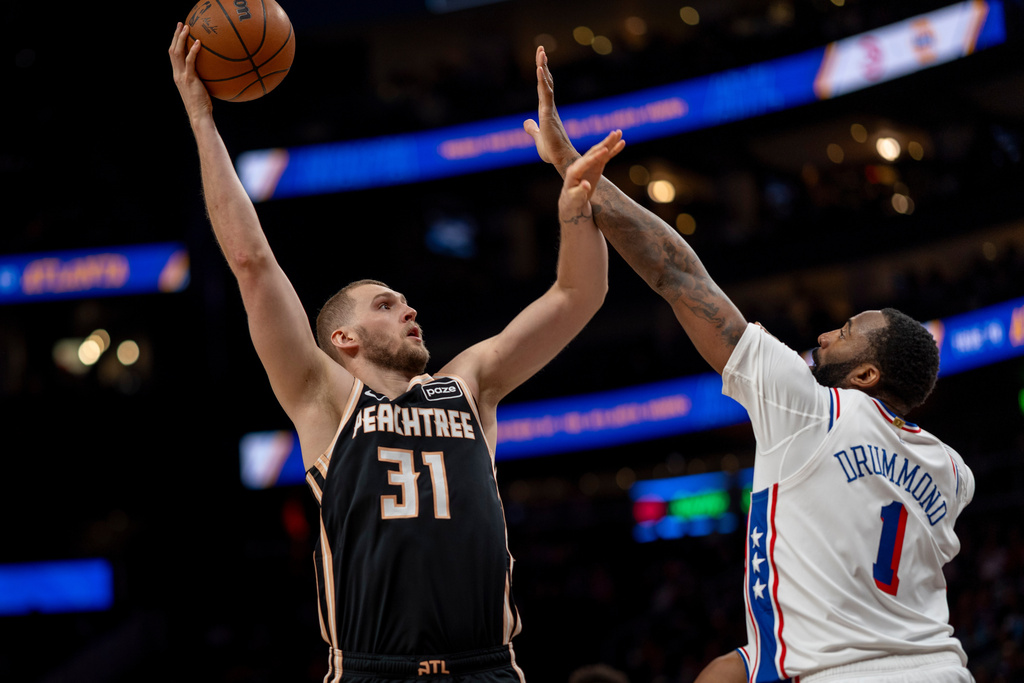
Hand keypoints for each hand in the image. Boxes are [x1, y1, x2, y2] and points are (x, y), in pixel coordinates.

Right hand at [168, 22, 211, 121]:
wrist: (199, 115)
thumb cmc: (203, 105)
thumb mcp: (200, 88)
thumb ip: (201, 78)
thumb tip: (214, 70)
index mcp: (178, 75)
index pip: (173, 55)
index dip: (175, 42)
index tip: (180, 31)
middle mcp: (177, 74)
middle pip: (172, 50)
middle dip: (176, 35)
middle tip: (181, 23)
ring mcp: (182, 76)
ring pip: (177, 53)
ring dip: (181, 39)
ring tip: (187, 27)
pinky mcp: (189, 79)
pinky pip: (190, 62)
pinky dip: (193, 51)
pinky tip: (199, 43)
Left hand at [523, 46, 579, 174]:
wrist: (561, 160)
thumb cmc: (552, 151)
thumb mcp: (538, 137)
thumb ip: (532, 129)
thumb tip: (526, 122)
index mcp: (546, 110)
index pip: (543, 88)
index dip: (542, 74)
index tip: (541, 60)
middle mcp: (549, 107)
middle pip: (546, 81)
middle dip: (543, 64)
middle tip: (541, 49)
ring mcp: (549, 109)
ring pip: (546, 84)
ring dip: (543, 67)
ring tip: (541, 52)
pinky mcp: (548, 114)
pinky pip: (546, 94)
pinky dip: (543, 81)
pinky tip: (540, 69)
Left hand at [558, 130, 624, 223]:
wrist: (572, 201)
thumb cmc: (572, 201)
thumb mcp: (575, 198)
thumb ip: (580, 191)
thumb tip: (586, 185)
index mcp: (574, 172)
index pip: (586, 162)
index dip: (595, 156)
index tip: (605, 150)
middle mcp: (581, 164)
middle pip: (594, 152)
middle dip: (604, 143)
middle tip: (614, 134)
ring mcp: (589, 164)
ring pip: (600, 151)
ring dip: (610, 142)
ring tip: (619, 133)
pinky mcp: (596, 165)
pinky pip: (606, 157)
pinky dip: (613, 150)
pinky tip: (621, 143)